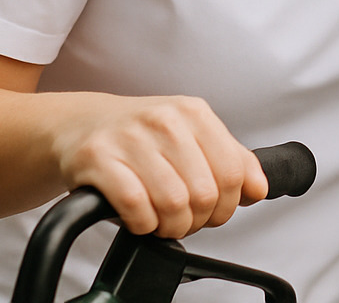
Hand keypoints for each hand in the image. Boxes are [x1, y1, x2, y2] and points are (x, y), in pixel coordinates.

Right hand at [51, 95, 267, 237]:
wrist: (80, 124)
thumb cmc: (140, 136)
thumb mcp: (191, 136)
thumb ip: (231, 159)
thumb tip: (259, 188)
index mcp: (193, 112)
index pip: (233, 171)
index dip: (228, 204)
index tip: (215, 212)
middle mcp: (164, 120)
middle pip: (205, 193)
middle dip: (198, 220)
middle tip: (185, 220)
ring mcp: (130, 138)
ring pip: (173, 202)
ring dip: (171, 226)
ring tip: (162, 222)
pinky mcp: (97, 158)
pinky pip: (135, 206)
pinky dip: (143, 224)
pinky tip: (140, 218)